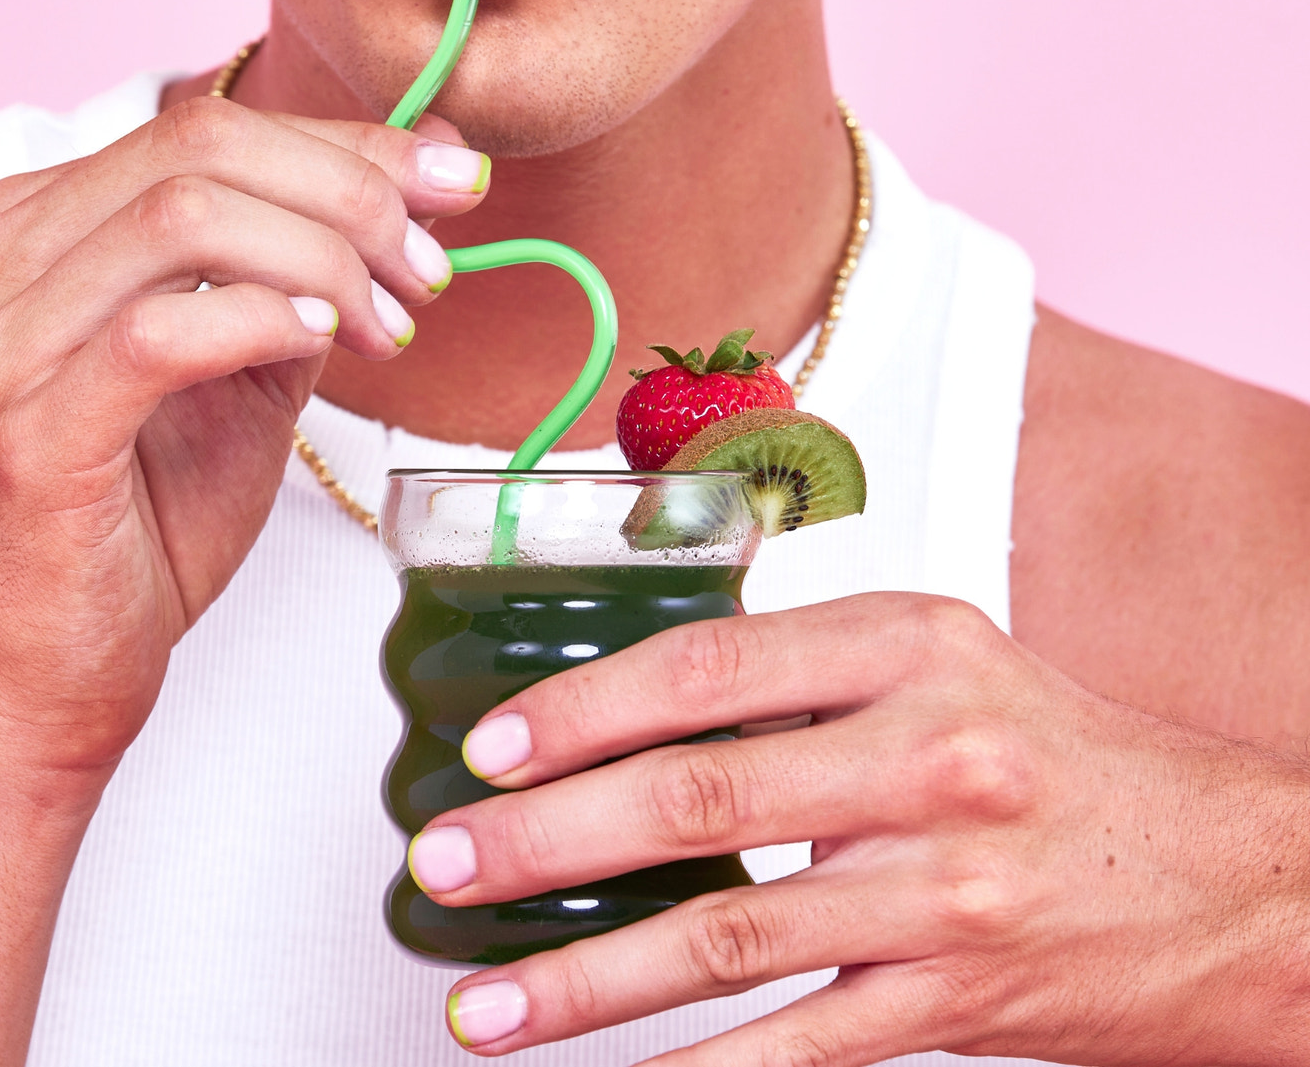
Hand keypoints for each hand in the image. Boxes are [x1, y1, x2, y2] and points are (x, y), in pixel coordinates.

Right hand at [0, 96, 489, 779]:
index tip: (454, 185)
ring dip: (325, 259)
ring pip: (185, 217)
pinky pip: (160, 332)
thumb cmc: (141, 527)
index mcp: (44, 226)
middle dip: (352, 194)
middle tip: (429, 269)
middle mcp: (4, 260)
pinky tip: (323, 343)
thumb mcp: (246, 376)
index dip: (350, 146)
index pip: (207, 129)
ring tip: (389, 327)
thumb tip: (422, 182)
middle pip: (201, 146)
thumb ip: (310, 277)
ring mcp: (5, 341)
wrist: (49, 674)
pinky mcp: (31, 431)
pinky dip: (261, 319)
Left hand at [417, 594, 1309, 1064]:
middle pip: (698, 803)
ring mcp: (944, 888)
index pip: (712, 668)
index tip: (493, 747)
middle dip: (546, 840)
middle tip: (445, 864)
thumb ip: (808, 672)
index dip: (586, 709)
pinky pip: (801, 1047)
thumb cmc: (1063, 757)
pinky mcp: (960, 997)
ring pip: (728, 939)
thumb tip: (636, 704)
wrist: (1236, 878)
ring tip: (486, 1007)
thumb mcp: (948, 663)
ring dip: (587, 979)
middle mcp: (927, 757)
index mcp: (911, 647)